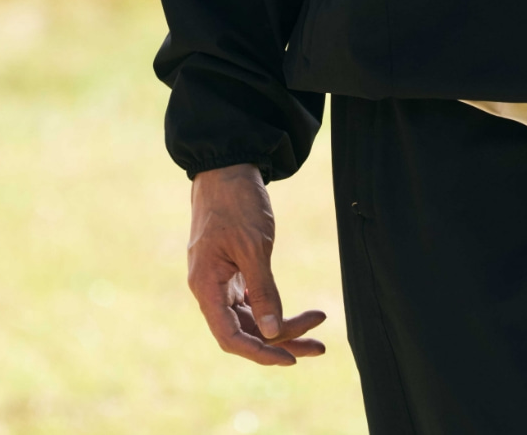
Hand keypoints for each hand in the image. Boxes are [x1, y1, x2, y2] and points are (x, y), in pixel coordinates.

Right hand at [187, 163, 325, 364]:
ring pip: (251, 319)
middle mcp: (210, 290)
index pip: (230, 337)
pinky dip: (274, 308)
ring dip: (282, 326)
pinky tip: (297, 312)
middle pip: (244, 331)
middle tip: (319, 346)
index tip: (290, 359)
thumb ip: (263, 291)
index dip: (259, 353)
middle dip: (282, 341)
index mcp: (206, 286)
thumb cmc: (237, 202)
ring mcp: (220, 282)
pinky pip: (251, 302)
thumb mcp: (254, 246)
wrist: (228, 167)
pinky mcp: (231, 272)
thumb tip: (274, 332)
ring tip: (318, 327)